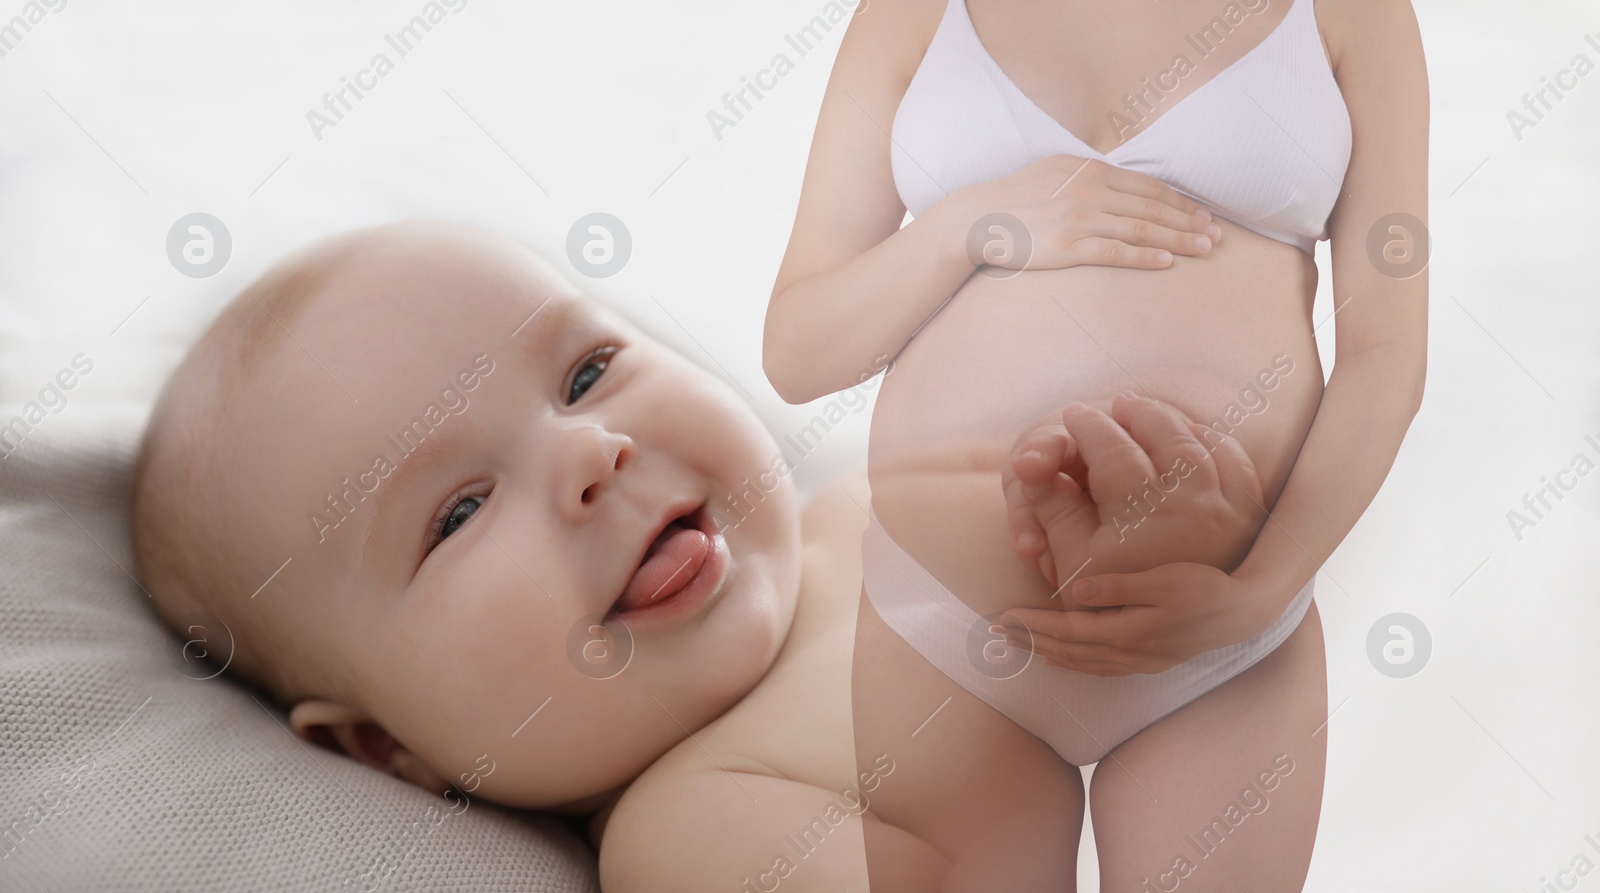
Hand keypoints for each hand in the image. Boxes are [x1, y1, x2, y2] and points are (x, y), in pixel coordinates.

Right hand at [944, 155, 1222, 271]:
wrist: (977, 218)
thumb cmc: (1014, 198)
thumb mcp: (1053, 171)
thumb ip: (1086, 175)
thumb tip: (1115, 183)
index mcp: (1089, 170)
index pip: (1147, 186)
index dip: (1180, 202)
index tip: (1203, 215)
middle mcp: (1089, 190)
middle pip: (1152, 207)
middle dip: (1190, 222)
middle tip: (1217, 235)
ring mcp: (1079, 218)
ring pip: (1142, 229)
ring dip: (1179, 239)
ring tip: (1205, 250)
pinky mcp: (1068, 247)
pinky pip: (1116, 252)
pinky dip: (1146, 256)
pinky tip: (1167, 263)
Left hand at [995, 562, 1279, 675]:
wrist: (1243, 612)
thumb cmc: (1204, 587)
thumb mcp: (1162, 579)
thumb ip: (1117, 586)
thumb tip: (1073, 590)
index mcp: (1128, 632)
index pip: (1067, 631)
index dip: (1032, 625)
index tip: (1003, 617)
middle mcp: (1129, 654)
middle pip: (1067, 651)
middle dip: (1029, 641)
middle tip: (995, 632)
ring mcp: (1139, 662)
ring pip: (1081, 664)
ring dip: (1047, 654)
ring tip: (1018, 645)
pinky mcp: (1149, 661)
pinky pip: (1100, 669)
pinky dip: (1075, 664)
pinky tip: (1063, 659)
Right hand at [1001, 392, 1267, 591]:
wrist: (1175, 634)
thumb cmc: (1113, 596)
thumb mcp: (1070, 556)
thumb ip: (1050, 505)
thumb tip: (1030, 464)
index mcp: (1139, 514)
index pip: (1111, 449)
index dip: (1090, 426)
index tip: (1075, 414)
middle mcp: (1187, 506)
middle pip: (1162, 435)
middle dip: (1136, 414)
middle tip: (1116, 405)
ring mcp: (1223, 510)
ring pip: (1199, 442)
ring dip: (1172, 421)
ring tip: (1147, 412)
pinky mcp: (1246, 517)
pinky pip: (1234, 462)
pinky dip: (1213, 441)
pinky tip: (1193, 435)